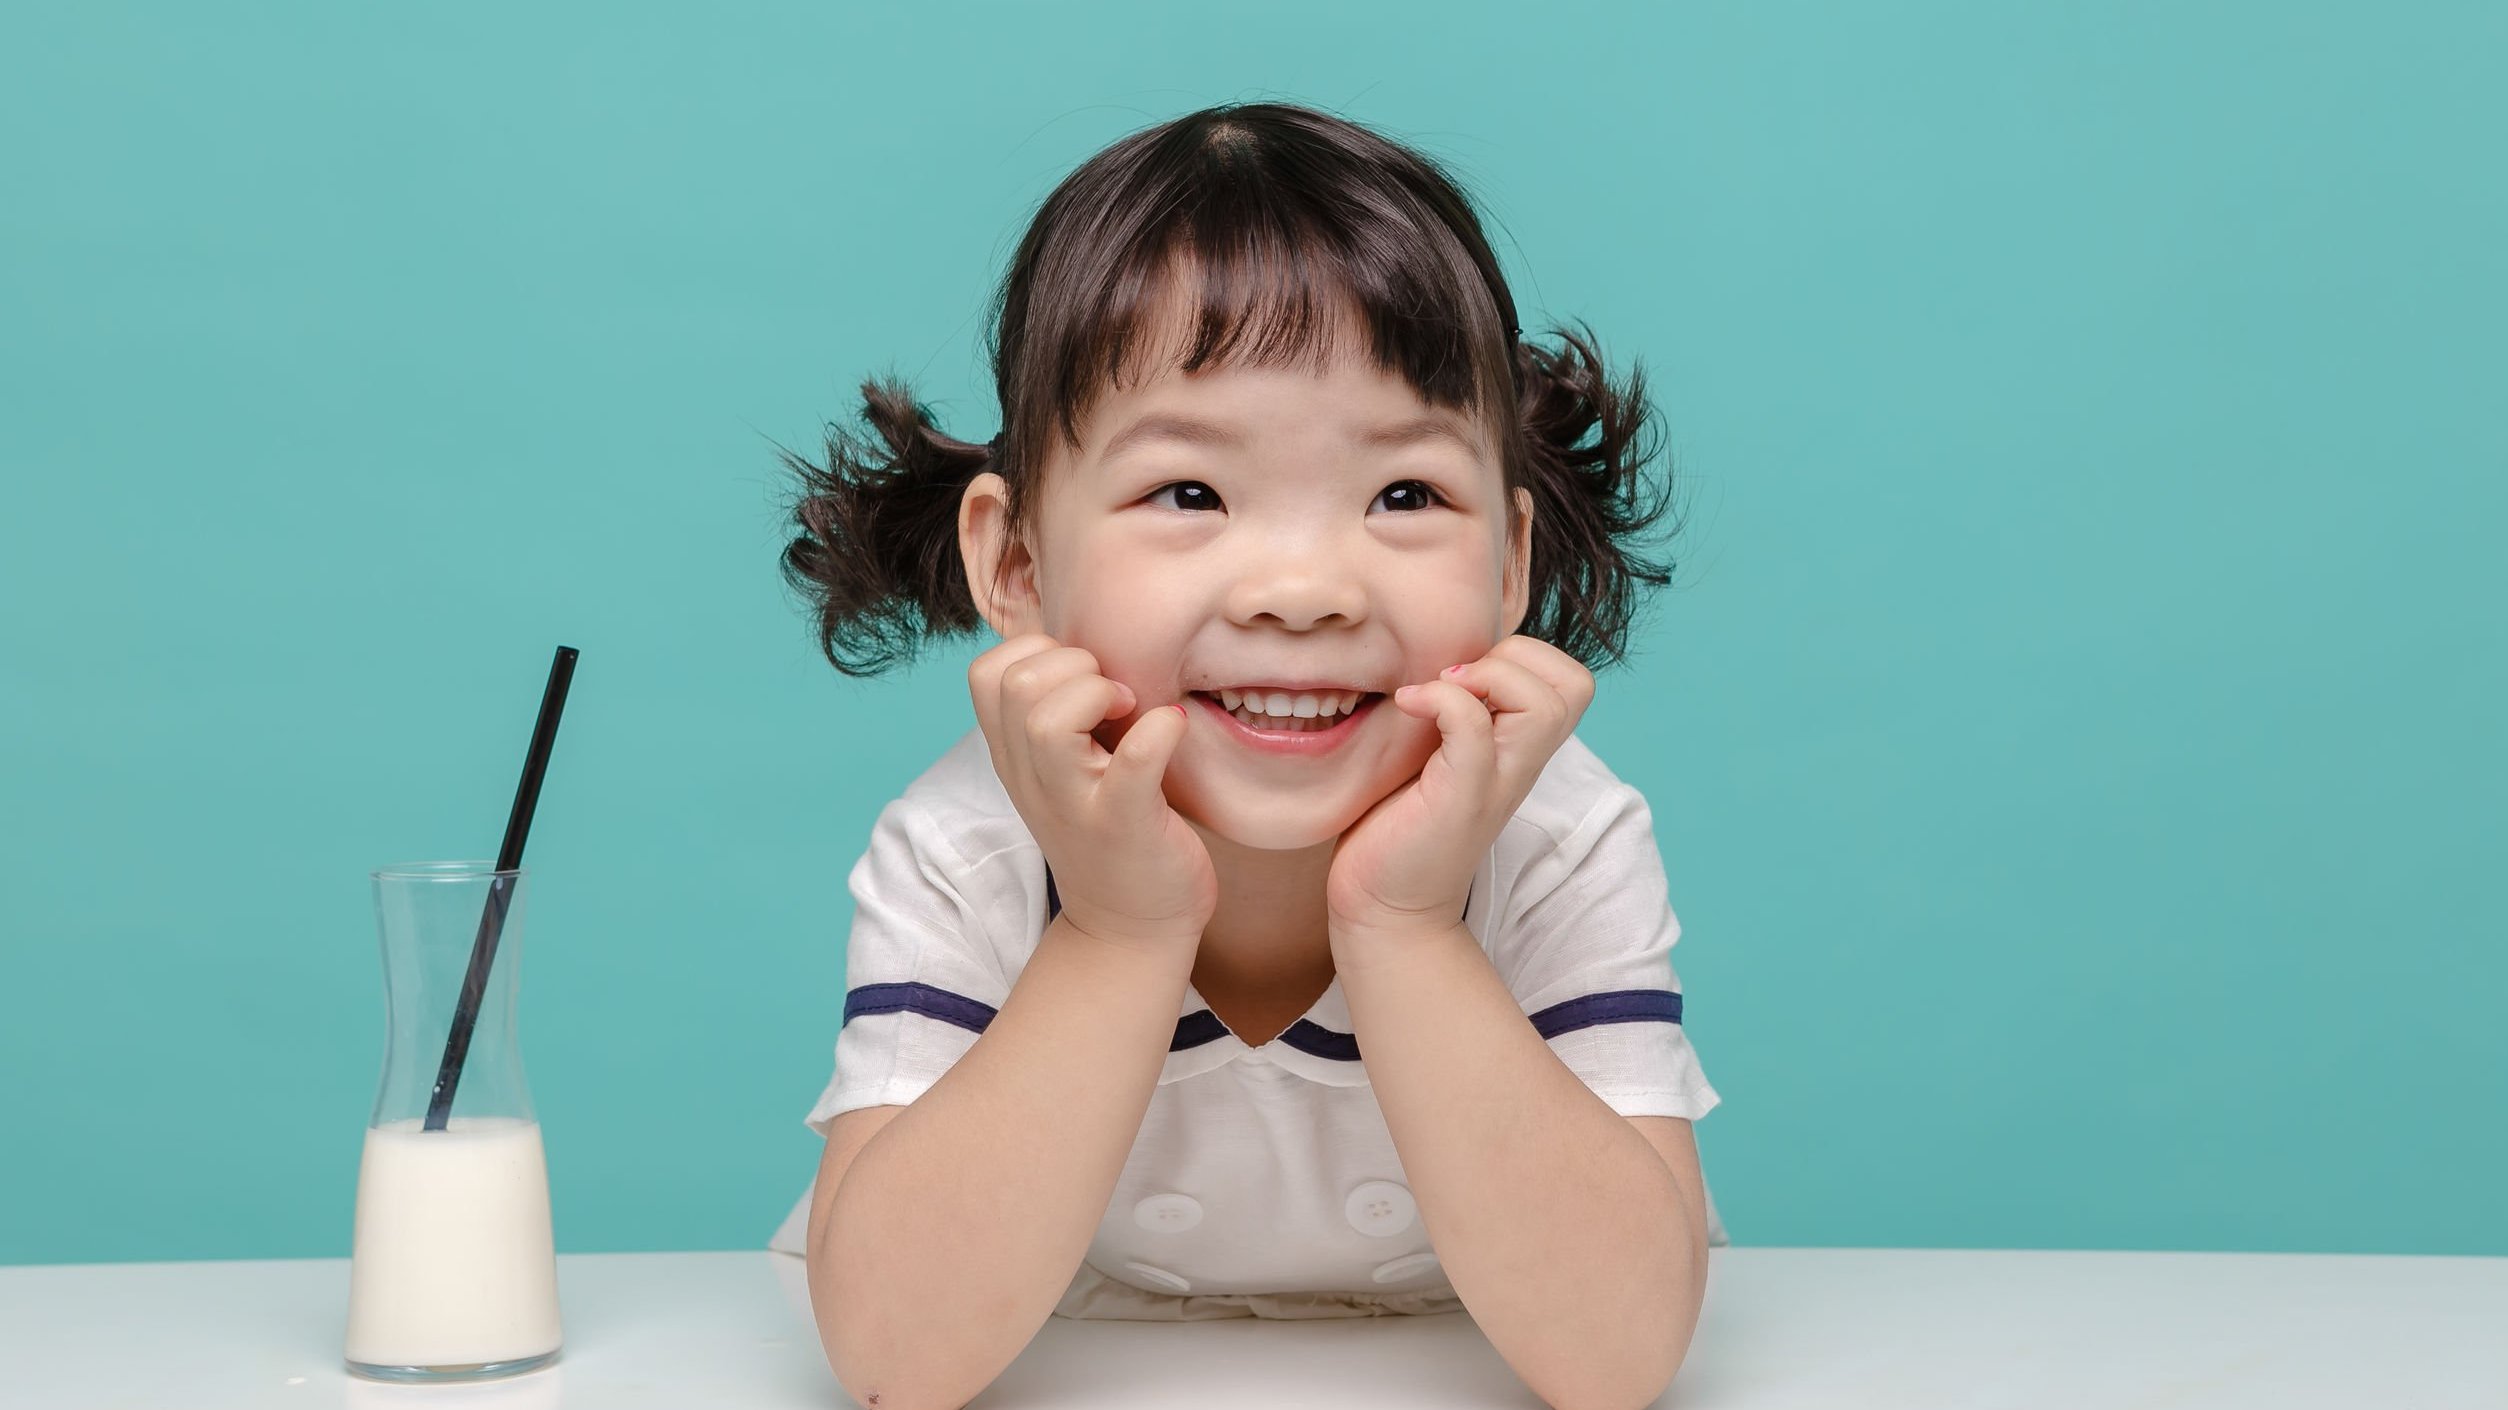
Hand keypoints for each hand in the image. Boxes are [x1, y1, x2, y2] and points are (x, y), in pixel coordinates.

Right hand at [968, 633, 1215, 955]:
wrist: (1131, 928)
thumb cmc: (1108, 828)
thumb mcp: (1060, 769)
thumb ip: (1055, 711)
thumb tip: (1083, 639)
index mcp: (1015, 757)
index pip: (986, 671)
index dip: (1036, 652)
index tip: (1081, 678)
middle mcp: (1033, 779)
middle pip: (1014, 684)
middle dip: (1071, 666)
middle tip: (1114, 696)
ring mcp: (1075, 805)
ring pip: (1046, 721)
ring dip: (1099, 693)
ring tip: (1132, 711)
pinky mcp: (1126, 826)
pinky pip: (1132, 765)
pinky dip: (1157, 733)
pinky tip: (1172, 727)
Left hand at [1326, 635, 1595, 950]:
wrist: (1383, 905)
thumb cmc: (1399, 824)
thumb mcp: (1434, 751)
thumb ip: (1452, 707)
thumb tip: (1438, 651)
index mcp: (1520, 748)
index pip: (1571, 679)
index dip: (1526, 656)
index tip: (1466, 674)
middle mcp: (1521, 764)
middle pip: (1576, 684)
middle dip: (1516, 657)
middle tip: (1457, 680)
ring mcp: (1497, 781)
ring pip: (1546, 702)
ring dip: (1489, 676)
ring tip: (1437, 693)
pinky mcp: (1462, 797)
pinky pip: (1473, 724)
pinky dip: (1441, 698)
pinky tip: (1407, 703)